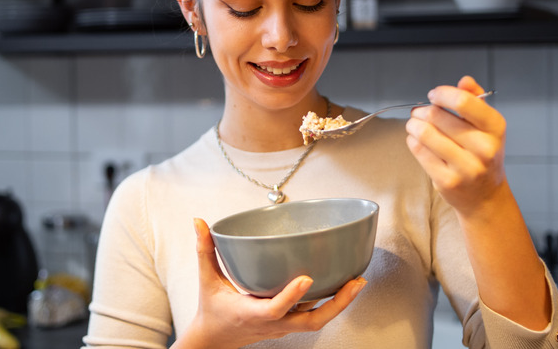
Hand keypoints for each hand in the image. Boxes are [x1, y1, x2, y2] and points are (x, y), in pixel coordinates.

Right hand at [174, 219, 366, 348]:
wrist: (214, 341)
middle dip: (337, 304)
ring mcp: (283, 327)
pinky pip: (313, 315)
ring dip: (340, 303)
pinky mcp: (288, 325)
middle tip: (356, 282)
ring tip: (358, 281)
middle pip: (311, 321)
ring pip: (317, 320)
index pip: (274, 309)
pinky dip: (330, 303)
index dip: (291, 295)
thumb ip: (204, 250)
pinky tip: (343, 284)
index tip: (306, 278)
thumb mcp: (206, 280)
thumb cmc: (211, 310)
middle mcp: (272, 325)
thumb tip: (199, 221)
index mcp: (251, 314)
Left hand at [405, 75, 507, 216]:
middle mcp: (484, 148)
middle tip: (419, 112)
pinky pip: (419, 152)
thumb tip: (464, 80)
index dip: (442, 94)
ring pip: (425, 134)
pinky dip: (412, 141)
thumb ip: (475, 99)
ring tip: (414, 124)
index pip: (464, 102)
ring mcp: (466, 167)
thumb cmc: (482, 155)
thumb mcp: (487, 126)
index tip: (433, 95)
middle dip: (423, 110)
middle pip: (438, 116)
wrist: (485, 196)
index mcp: (495, 128)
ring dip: (413, 124)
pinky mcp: (448, 181)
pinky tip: (416, 140)